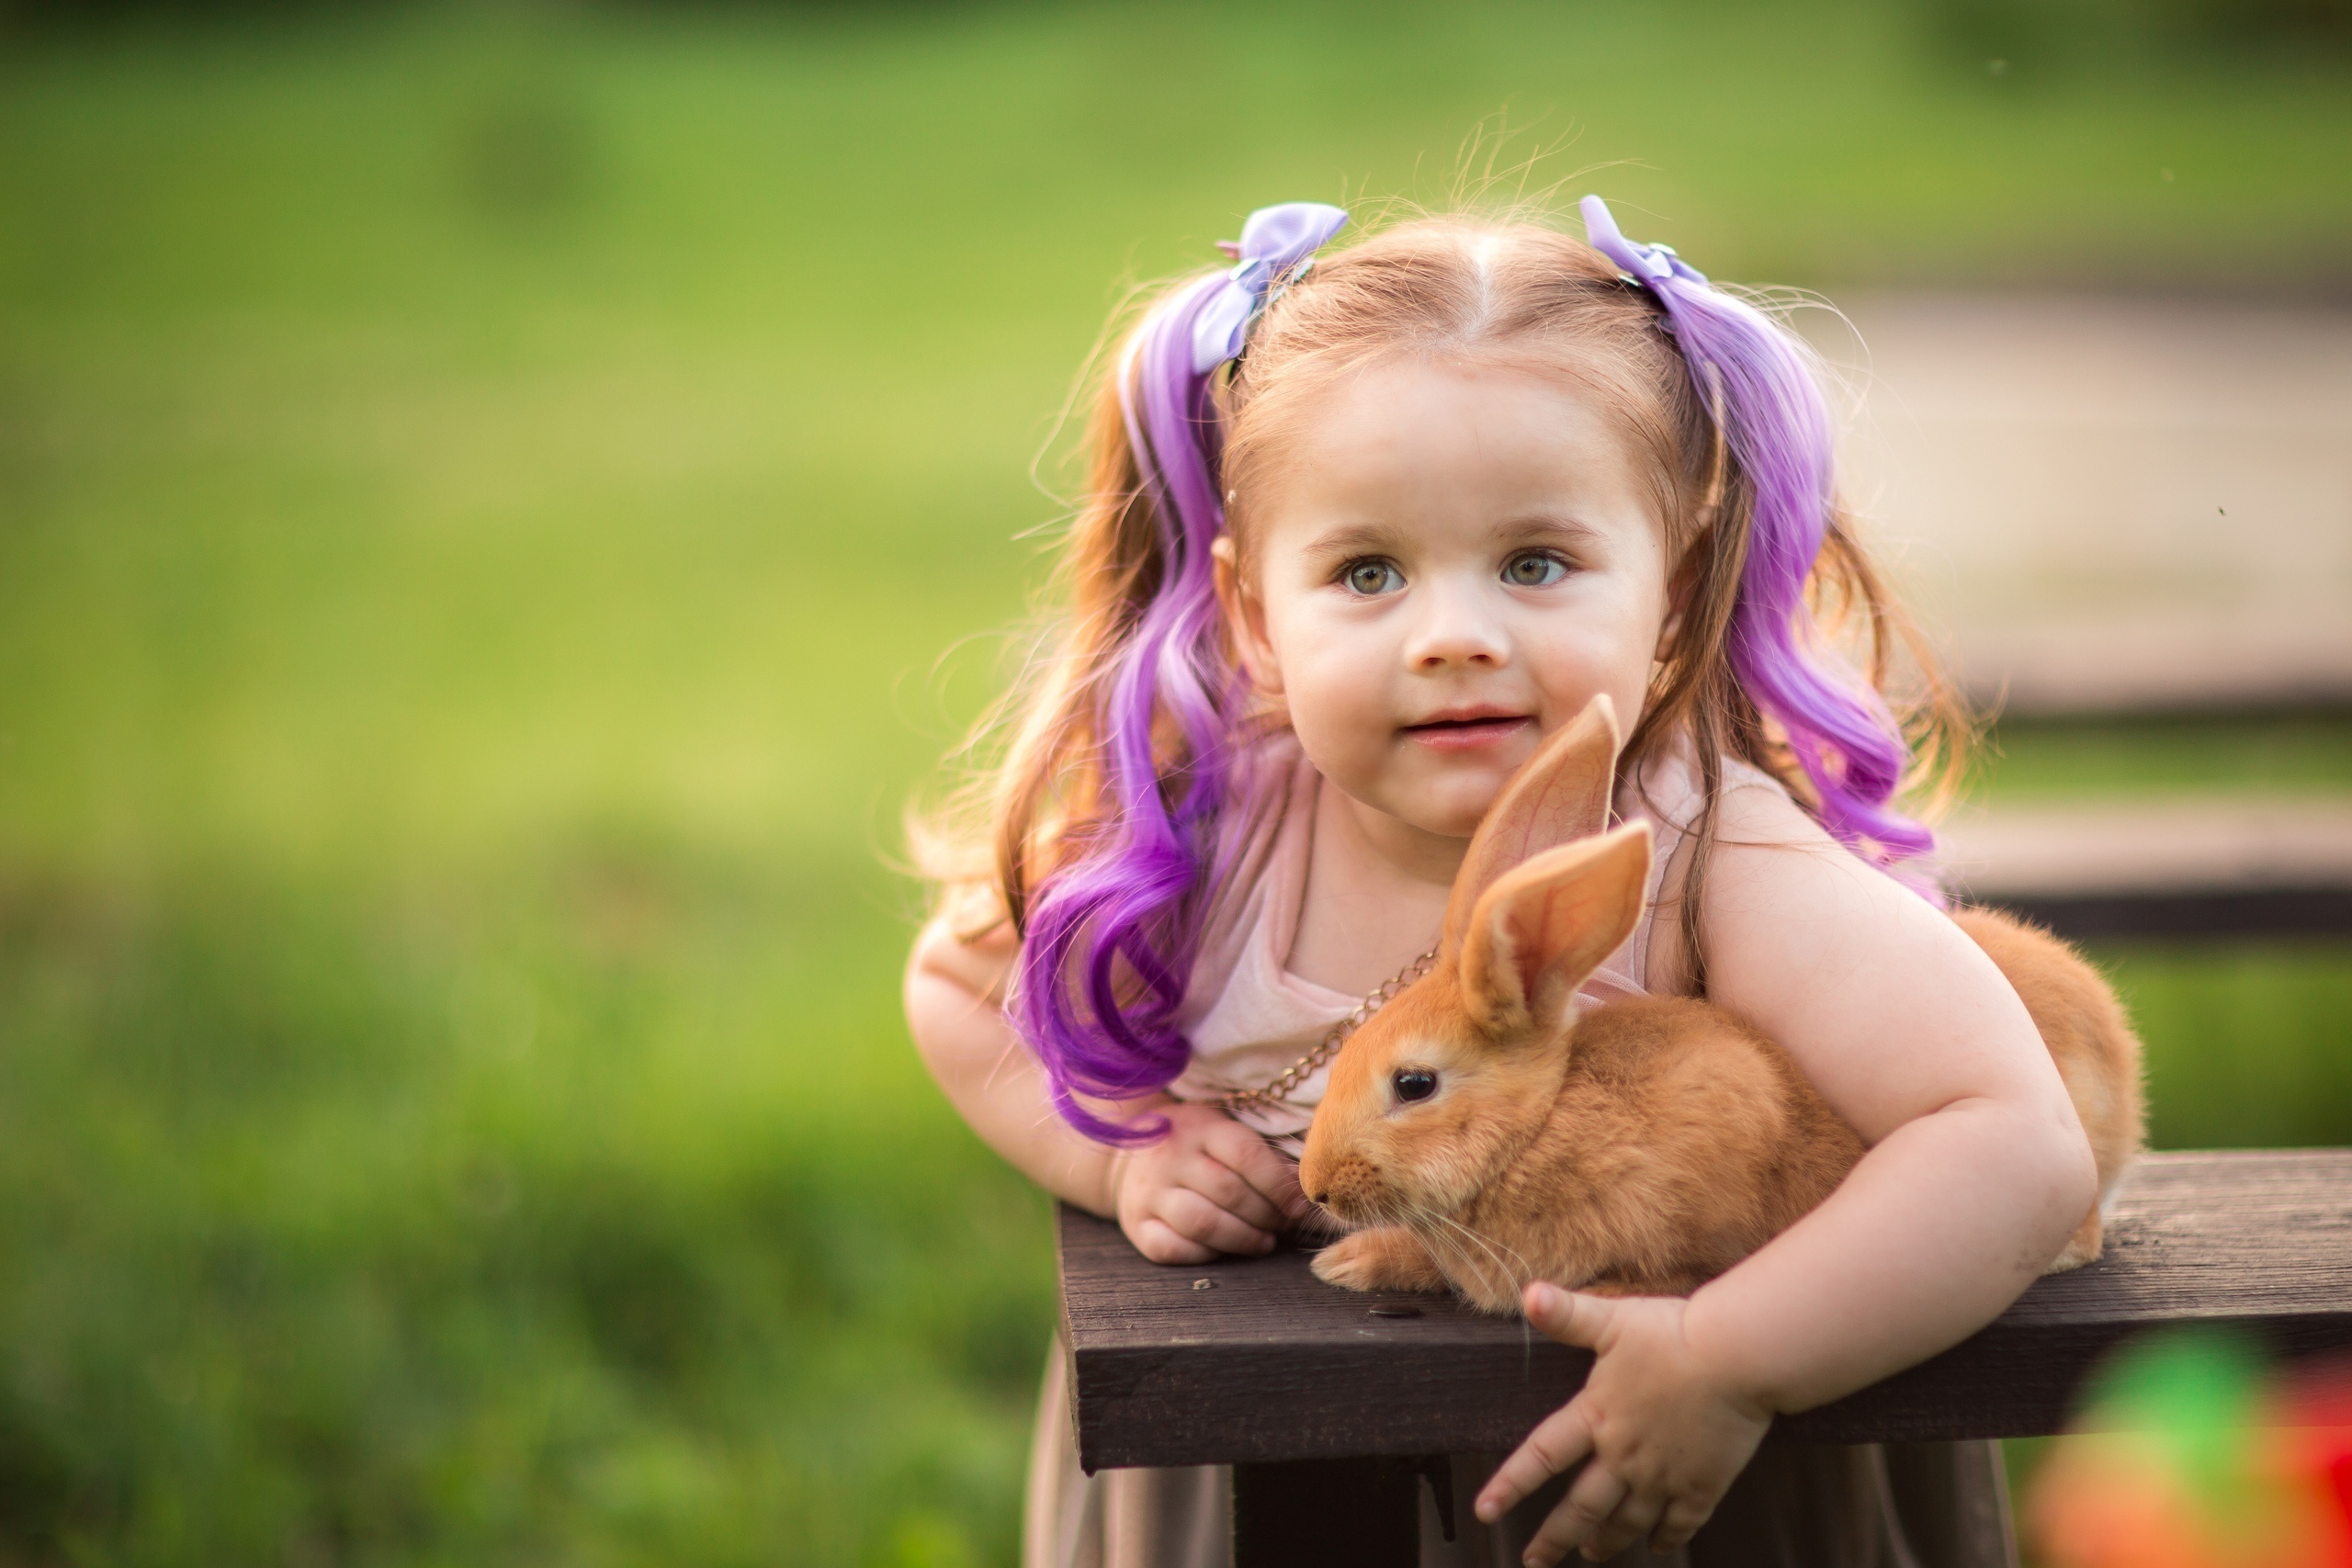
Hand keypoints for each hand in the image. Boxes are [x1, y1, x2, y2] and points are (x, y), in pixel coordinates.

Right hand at [1108, 1101, 1310, 1263]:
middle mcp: (1170, 1158)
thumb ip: (1259, 1155)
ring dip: (1243, 1239)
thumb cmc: (1193, 1145)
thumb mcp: (1221, 1131)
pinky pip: (1174, 1249)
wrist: (1128, 1155)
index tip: (1299, 1206)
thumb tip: (1301, 1189)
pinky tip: (1224, 1250)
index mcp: (1199, 1128)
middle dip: (1266, 1215)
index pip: (1246, 1155)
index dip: (1279, 1185)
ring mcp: (1149, 1193)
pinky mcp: (1137, 1225)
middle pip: (1229, 1193)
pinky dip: (1206, 1255)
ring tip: (1263, 1242)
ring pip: (1204, 1224)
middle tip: (1283, 1225)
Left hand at [1475, 1284, 1771, 1564]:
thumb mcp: (1613, 1320)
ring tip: (1591, 1555)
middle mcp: (1624, 1456)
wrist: (1737, 1358)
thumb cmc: (1674, 1334)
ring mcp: (1663, 1476)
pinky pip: (1680, 1523)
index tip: (1485, 1510)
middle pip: (1582, 1506)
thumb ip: (1568, 1315)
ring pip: (1627, 1521)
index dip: (1511, 1484)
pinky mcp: (1703, 1484)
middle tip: (1534, 1560)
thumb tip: (1526, 1293)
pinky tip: (1658, 1547)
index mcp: (1597, 1417)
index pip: (1542, 1456)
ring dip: (1606, 1541)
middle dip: (1555, 1537)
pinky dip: (1666, 1539)